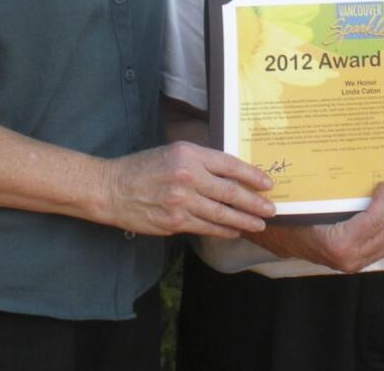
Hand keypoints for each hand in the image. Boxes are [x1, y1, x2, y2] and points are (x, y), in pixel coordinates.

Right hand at [100, 141, 275, 237]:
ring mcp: (181, 201)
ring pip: (221, 214)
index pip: (229, 165)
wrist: (112, 188)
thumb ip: (201, 161)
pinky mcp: (174, 222)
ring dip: (244, 220)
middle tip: (271, 209)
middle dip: (254, 203)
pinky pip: (205, 228)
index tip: (267, 183)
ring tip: (259, 224)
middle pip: (230, 192)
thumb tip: (232, 173)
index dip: (252, 175)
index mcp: (189, 154)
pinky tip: (235, 231)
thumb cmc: (144, 167)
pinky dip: (223, 230)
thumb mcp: (174, 151)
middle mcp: (187, 177)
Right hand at [247, 180, 383, 272]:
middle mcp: (349, 258)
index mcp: (337, 243)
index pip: (373, 222)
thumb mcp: (310, 202)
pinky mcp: (356, 262)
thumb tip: (358, 167)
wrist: (276, 238)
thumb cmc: (290, 215)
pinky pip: (383, 248)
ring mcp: (354, 263)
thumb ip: (335, 194)